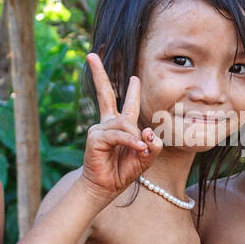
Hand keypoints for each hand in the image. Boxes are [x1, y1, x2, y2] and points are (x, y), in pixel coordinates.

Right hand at [81, 53, 160, 198]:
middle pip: (104, 93)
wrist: (105, 188)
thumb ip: (153, 144)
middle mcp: (108, 123)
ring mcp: (99, 129)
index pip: (124, 103)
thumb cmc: (122, 172)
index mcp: (119, 126)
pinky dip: (130, 141)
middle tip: (91, 56)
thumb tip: (150, 132)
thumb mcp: (145, 157)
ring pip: (125, 123)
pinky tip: (137, 148)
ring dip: (136, 138)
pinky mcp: (95, 138)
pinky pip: (119, 134)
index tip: (133, 77)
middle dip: (98, 74)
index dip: (130, 90)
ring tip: (140, 151)